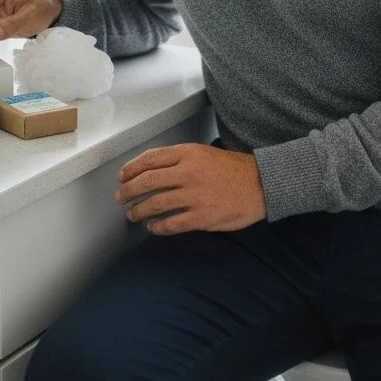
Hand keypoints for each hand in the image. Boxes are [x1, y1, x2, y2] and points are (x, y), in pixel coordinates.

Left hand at [114, 143, 266, 234]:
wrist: (260, 184)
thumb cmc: (232, 168)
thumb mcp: (204, 153)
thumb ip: (179, 159)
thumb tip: (151, 170)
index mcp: (188, 153)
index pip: (150, 159)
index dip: (131, 169)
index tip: (122, 176)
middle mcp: (188, 172)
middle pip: (147, 181)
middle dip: (128, 191)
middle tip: (120, 197)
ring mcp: (195, 195)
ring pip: (155, 204)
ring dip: (139, 211)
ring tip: (132, 214)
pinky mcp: (202, 216)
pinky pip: (172, 224)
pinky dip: (158, 227)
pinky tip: (152, 227)